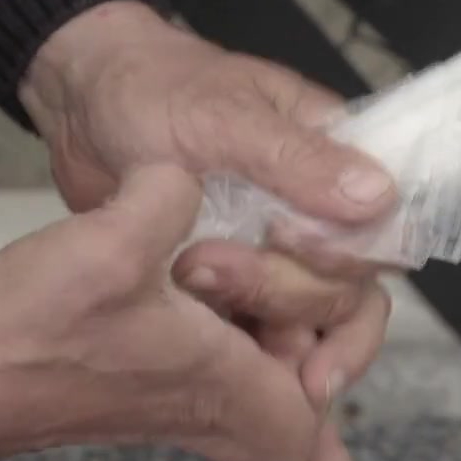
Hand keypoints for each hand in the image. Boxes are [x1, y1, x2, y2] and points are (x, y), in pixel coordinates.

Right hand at [0, 164, 331, 460]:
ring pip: (250, 405)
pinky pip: (209, 389)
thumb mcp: (114, 237)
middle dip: (307, 367)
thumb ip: (171, 193)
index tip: (306, 311)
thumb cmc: (34, 327)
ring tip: (259, 296)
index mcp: (217, 382)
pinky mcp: (136, 395)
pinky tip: (209, 295)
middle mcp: (200, 411)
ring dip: (265, 354)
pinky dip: (227, 351)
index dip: (329, 365)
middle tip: (297, 312)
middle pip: (293, 427)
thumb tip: (187, 174)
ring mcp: (167, 411)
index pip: (312, 414)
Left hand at [19, 0, 397, 431]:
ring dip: (266, 330)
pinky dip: (246, 357)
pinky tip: (219, 372)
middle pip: (344, 289)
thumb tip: (378, 197)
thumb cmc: (153, 89)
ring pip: (310, 321)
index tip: (286, 252)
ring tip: (193, 295)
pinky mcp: (233, 287)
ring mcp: (276, 254)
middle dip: (283, 293)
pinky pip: (261, 333)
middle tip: (201, 268)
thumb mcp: (223, 117)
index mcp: (337, 161)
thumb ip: (298, 159)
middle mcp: (318, 214)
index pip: (380, 235)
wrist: (80, 103)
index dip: (347, 264)